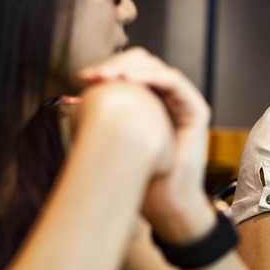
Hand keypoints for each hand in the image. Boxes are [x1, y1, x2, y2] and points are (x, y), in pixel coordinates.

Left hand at [78, 49, 213, 240]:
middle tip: (94, 75)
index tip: (83, 78)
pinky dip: (153, 77)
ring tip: (109, 76)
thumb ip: (104, 119)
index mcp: (150, 103)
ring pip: (157, 69)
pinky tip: (131, 80)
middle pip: (143, 65)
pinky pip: (175, 83)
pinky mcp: (197, 110)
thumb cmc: (139, 178)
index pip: (130, 73)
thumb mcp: (115, 141)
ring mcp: (184, 104)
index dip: (108, 69)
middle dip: (117, 64)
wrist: (165, 204)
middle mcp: (168, 100)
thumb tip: (73, 99)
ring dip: (132, 67)